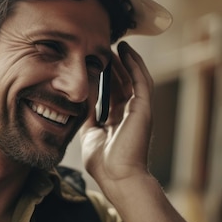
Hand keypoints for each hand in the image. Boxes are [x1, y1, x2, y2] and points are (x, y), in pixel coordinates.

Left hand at [80, 42, 153, 195]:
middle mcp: (129, 113)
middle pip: (121, 82)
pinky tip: (125, 50)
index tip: (92, 62)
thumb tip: (77, 103)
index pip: (110, 92)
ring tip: (114, 43)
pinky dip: (134, 63)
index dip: (103, 77)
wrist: (118, 178)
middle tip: (101, 46)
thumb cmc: (104, 164)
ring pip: (133, 77)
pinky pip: (141, 80)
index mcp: (117, 120)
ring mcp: (138, 110)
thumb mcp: (89, 136)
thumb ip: (86, 119)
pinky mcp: (144, 108)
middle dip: (112, 64)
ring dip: (124, 60)